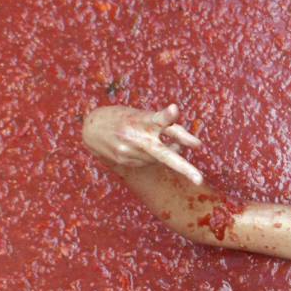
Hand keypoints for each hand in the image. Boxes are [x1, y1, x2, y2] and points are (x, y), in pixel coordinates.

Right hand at [82, 104, 204, 183]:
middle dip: (184, 168)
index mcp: (142, 120)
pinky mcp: (125, 161)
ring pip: (161, 159)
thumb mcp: (142, 114)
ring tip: (153, 139)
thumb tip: (194, 145)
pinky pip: (149, 162)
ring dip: (167, 152)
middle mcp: (136, 137)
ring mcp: (130, 152)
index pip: (158, 118)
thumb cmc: (124, 118)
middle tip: (199, 180)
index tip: (174, 110)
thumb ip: (167, 125)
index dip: (168, 115)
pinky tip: (139, 147)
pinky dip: (151, 156)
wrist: (91, 128)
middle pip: (164, 153)